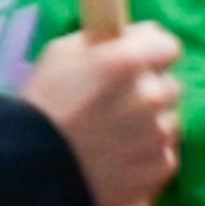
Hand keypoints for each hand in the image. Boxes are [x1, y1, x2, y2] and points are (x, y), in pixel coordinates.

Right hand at [21, 22, 186, 205]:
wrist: (34, 168)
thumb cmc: (42, 104)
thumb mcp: (61, 54)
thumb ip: (104, 42)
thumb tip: (137, 37)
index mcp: (128, 62)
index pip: (168, 45)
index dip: (150, 51)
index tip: (135, 60)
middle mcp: (152, 96)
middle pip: (169, 86)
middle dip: (148, 91)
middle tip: (115, 103)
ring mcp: (160, 135)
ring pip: (168, 122)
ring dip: (149, 124)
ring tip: (113, 136)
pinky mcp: (162, 168)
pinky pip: (164, 154)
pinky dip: (146, 154)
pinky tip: (117, 158)